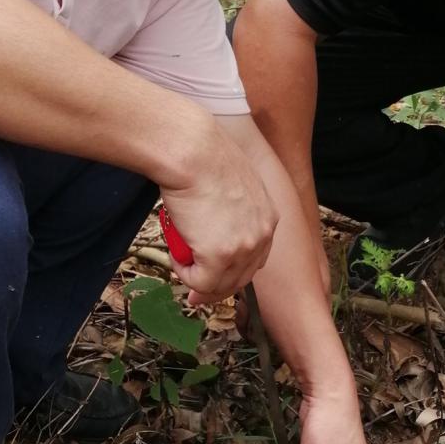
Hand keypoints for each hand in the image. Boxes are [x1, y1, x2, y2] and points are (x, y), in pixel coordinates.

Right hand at [160, 127, 277, 302]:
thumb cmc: (204, 157)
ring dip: (197, 278)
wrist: (192, 151)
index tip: (214, 275)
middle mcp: (262, 235)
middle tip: (194, 292)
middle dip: (216, 288)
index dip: (233, 271)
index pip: (256, 257)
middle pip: (241, 277)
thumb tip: (213, 218)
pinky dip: (184, 275)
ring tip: (178, 260)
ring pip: (220, 284)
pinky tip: (175, 258)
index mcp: (269, 217)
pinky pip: (199, 282)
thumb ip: (232, 206)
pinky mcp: (219, 257)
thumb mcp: (233, 183)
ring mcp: (242, 248)